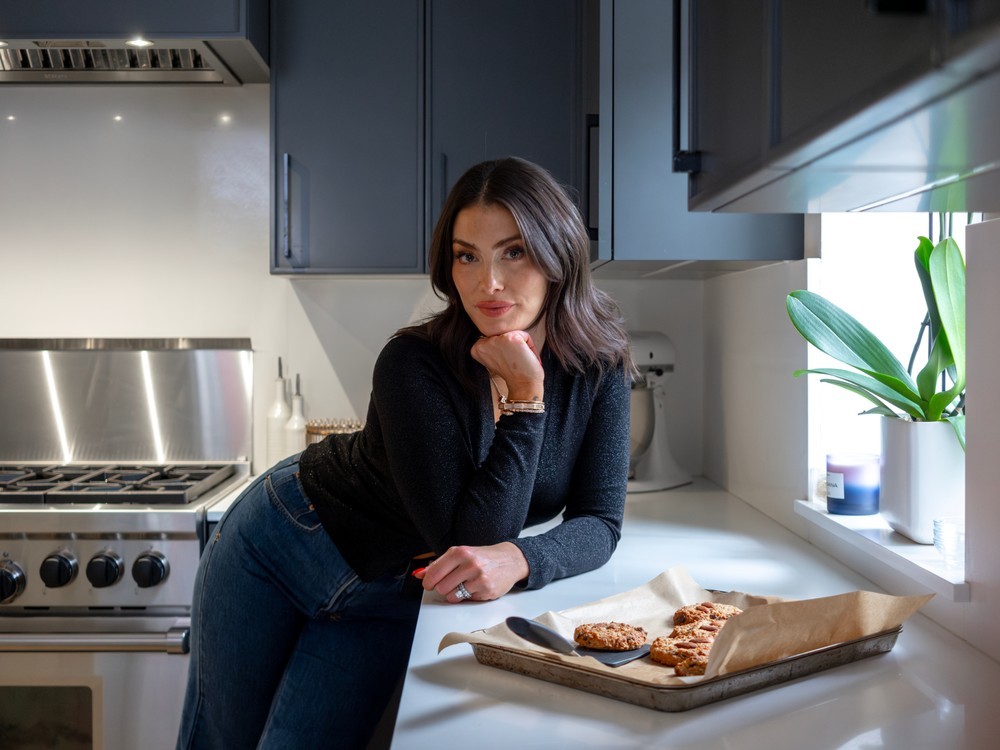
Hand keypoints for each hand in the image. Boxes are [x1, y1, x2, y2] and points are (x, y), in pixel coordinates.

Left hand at [413, 542, 528, 602]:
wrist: (510, 560)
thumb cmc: (482, 557)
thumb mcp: (460, 554)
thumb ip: (438, 565)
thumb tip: (419, 575)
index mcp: (459, 552)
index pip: (433, 573)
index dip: (428, 582)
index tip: (429, 583)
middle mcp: (469, 563)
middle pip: (440, 587)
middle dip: (443, 588)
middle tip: (451, 583)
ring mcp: (479, 578)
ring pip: (452, 597)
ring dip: (454, 594)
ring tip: (464, 585)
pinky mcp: (487, 591)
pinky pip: (467, 600)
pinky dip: (468, 597)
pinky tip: (475, 587)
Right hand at [471, 332, 543, 401]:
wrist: (523, 386)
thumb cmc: (512, 374)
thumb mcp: (494, 359)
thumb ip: (492, 346)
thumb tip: (500, 334)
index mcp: (477, 348)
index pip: (494, 337)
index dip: (503, 349)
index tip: (505, 362)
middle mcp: (483, 342)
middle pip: (503, 333)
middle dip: (511, 345)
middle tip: (512, 361)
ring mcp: (497, 340)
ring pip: (514, 333)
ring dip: (520, 345)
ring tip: (519, 359)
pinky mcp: (511, 338)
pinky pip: (525, 335)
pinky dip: (530, 346)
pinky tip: (525, 357)